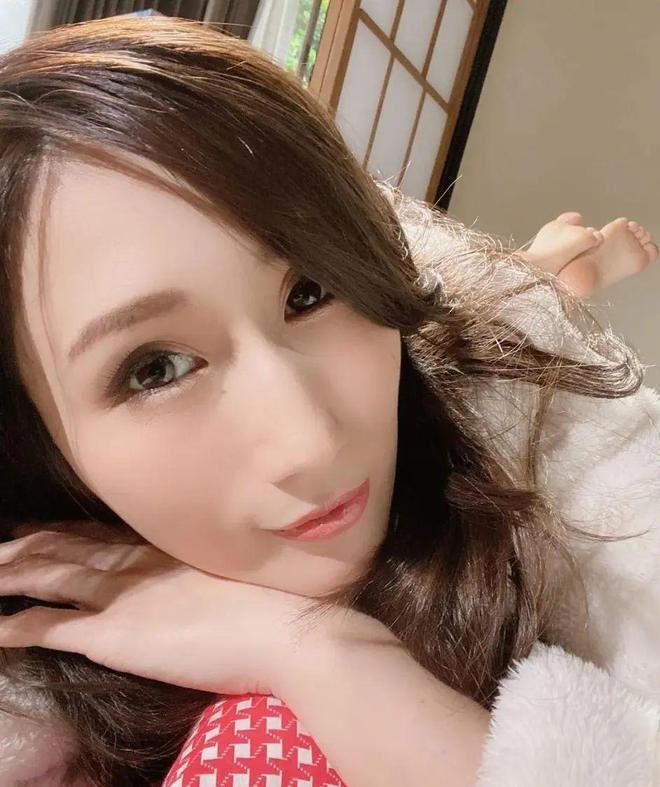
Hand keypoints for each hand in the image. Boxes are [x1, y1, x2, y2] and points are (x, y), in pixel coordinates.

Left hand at [0, 520, 326, 696]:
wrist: (280, 628)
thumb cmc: (268, 604)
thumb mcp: (227, 573)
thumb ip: (196, 569)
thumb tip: (186, 574)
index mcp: (163, 548)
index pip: (98, 534)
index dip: (62, 531)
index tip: (36, 527)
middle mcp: (135, 562)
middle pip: (66, 547)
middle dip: (26, 545)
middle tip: (0, 543)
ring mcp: (121, 594)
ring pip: (50, 575)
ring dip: (11, 573)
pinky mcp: (113, 633)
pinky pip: (52, 625)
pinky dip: (18, 624)